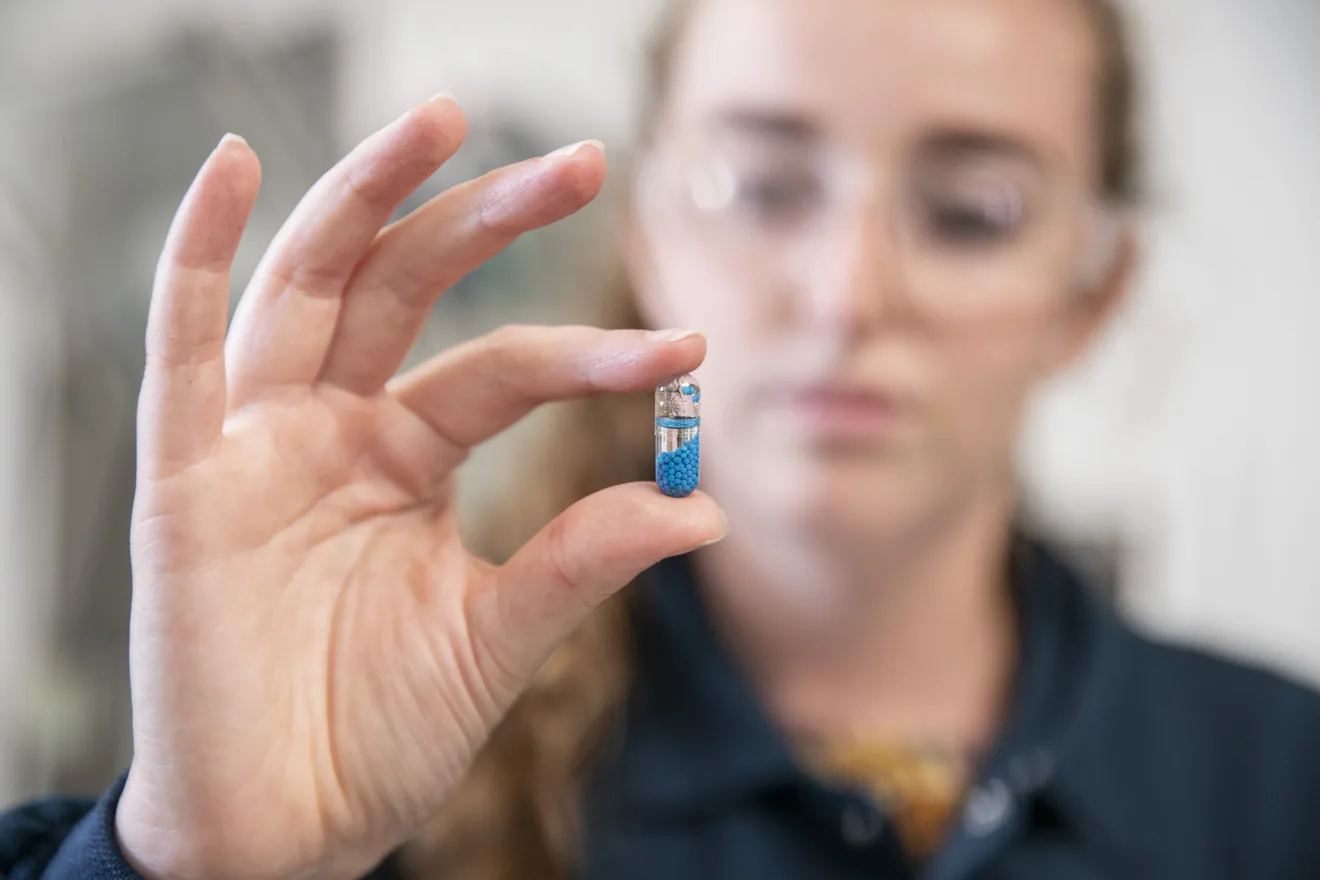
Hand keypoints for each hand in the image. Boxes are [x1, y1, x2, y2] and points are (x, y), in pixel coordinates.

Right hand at [115, 96, 725, 879]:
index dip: (593, 355)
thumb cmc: (379, 731)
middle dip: (490, 216)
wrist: (286, 829)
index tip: (689, 356)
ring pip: (311, 285)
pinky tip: (233, 165)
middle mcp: (335, 426)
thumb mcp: (497, 636)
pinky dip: (196, 254)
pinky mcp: (185, 478)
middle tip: (588, 161)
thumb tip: (706, 506)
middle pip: (411, 286)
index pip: (505, 369)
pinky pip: (182, 348)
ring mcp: (259, 441)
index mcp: (409, 456)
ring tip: (444, 116)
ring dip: (370, 195)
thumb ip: (583, 561)